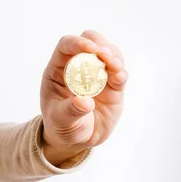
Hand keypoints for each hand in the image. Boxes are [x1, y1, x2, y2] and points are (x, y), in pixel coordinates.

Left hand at [39, 30, 128, 164]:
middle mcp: (79, 67)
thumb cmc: (62, 126)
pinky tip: (120, 76)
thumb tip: (84, 102)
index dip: (78, 43)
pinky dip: (121, 72)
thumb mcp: (60, 121)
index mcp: (58, 69)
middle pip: (91, 41)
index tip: (90, 49)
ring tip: (115, 67)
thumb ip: (70, 111)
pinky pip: (120, 74)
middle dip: (100, 44)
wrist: (78, 140)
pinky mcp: (113, 87)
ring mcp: (97, 75)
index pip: (67, 45)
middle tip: (105, 56)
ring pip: (109, 54)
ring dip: (114, 57)